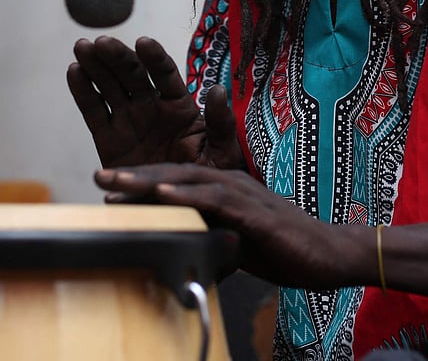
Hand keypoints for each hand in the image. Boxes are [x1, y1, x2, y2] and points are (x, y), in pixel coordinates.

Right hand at [67, 36, 243, 169]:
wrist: (180, 213)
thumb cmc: (207, 181)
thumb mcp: (222, 154)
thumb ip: (221, 124)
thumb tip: (218, 90)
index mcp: (180, 106)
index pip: (166, 75)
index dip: (154, 58)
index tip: (143, 42)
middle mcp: (151, 107)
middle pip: (132, 75)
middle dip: (118, 57)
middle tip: (102, 43)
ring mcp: (128, 121)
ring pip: (110, 86)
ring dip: (96, 65)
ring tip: (82, 47)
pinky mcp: (108, 139)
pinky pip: (93, 111)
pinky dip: (83, 91)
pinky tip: (74, 72)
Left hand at [95, 163, 357, 289]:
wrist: (329, 255)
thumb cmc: (284, 249)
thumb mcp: (235, 242)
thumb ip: (208, 236)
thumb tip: (176, 246)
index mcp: (224, 189)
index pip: (175, 181)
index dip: (139, 180)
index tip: (106, 186)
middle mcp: (231, 183)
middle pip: (174, 172)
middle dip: (133, 174)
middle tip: (98, 176)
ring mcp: (243, 194)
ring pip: (189, 180)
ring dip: (150, 180)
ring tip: (117, 182)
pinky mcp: (256, 212)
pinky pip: (217, 199)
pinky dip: (187, 195)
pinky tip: (163, 194)